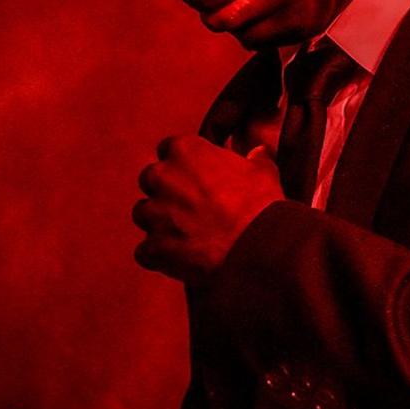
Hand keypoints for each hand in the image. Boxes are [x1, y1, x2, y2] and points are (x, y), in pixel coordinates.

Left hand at [132, 136, 281, 283]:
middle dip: (166, 192)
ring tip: (188, 235)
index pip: (170, 148)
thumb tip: (258, 152)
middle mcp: (161, 177)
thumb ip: (256, 159)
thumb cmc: (260, 206)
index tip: (198, 178)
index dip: (184, 165)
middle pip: (151, 179)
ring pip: (144, 214)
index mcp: (184, 150)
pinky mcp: (152, 247)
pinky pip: (146, 251)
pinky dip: (160, 256)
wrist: (255, 249)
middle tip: (192, 207)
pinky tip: (182, 260)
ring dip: (160, 222)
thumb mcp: (265, 173)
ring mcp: (153, 213)